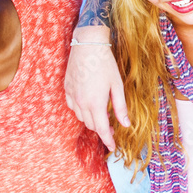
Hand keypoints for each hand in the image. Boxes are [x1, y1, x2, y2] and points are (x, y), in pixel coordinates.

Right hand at [64, 26, 126, 151]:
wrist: (88, 45)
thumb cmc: (105, 64)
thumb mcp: (117, 86)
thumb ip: (120, 107)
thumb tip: (125, 124)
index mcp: (96, 104)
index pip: (102, 130)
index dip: (108, 140)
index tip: (112, 147)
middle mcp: (82, 103)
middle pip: (92, 125)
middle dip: (102, 130)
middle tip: (113, 128)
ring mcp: (72, 96)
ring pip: (81, 117)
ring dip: (92, 120)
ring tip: (102, 115)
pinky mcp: (67, 89)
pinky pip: (73, 107)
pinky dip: (81, 111)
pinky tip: (88, 105)